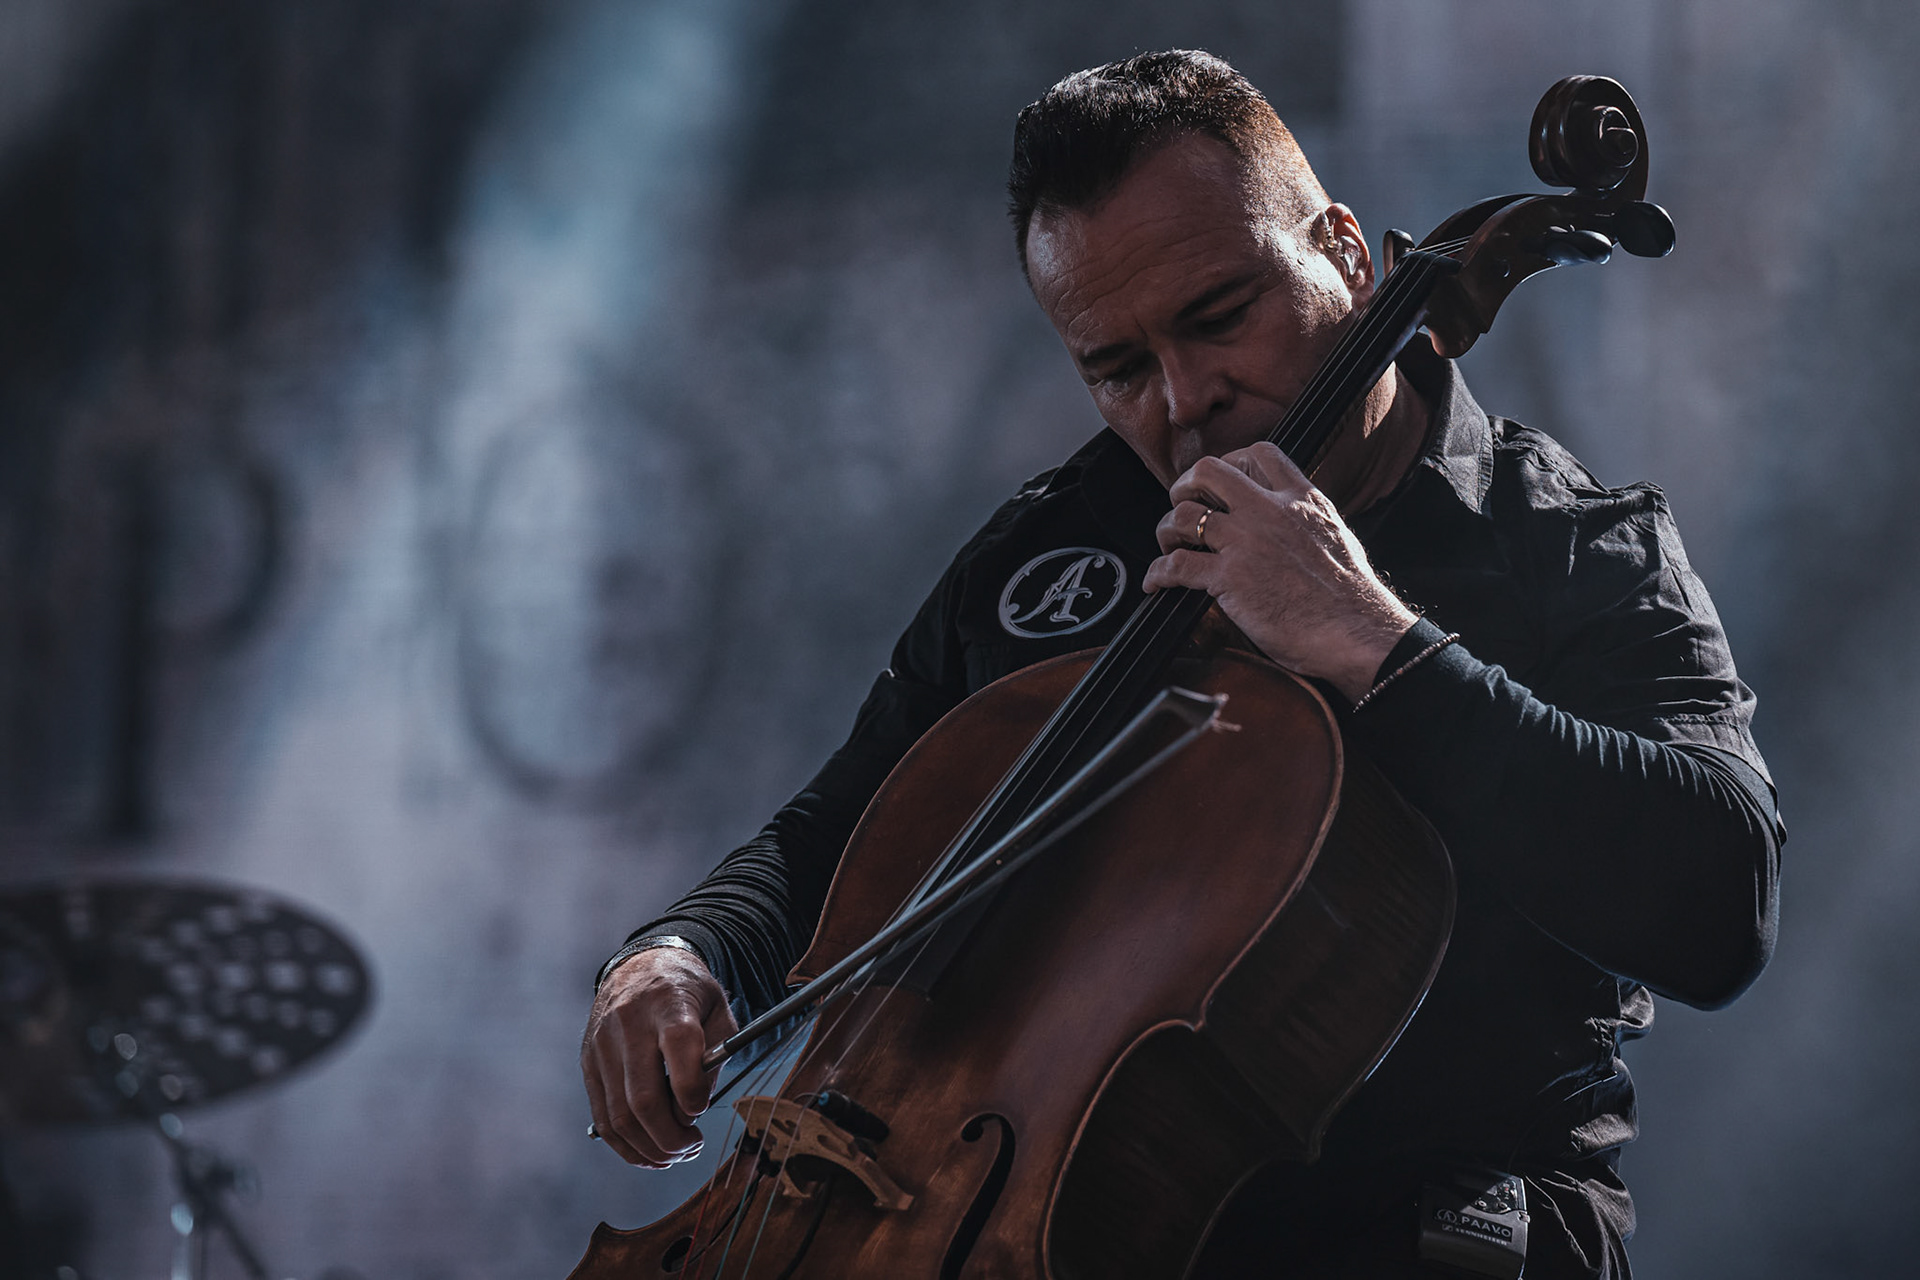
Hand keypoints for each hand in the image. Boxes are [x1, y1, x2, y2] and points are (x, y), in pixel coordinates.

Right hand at [581, 945, 738, 1167]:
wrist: (640, 966)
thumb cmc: (687, 992)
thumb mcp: (717, 1010)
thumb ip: (716, 1056)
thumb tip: (697, 1109)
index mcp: (669, 1003)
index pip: (679, 1046)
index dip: (691, 1090)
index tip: (701, 1110)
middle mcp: (630, 1024)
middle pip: (644, 1097)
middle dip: (672, 1136)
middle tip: (693, 1145)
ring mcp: (603, 1045)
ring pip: (620, 1116)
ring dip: (650, 1148)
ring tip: (676, 1153)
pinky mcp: (588, 1063)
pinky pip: (602, 1118)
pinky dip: (625, 1146)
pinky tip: (649, 1153)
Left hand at [1142, 442, 1417, 700]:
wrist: (1357, 632)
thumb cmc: (1352, 598)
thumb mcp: (1335, 537)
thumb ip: (1307, 521)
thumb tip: (1293, 525)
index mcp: (1301, 500)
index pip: (1259, 454)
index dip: (1230, 462)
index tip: (1219, 484)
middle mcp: (1270, 511)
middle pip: (1209, 471)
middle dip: (1185, 486)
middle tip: (1182, 506)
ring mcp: (1247, 542)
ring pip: (1184, 515)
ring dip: (1166, 530)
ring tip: (1168, 545)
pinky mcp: (1229, 577)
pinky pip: (1175, 565)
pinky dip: (1156, 574)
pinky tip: (1155, 583)